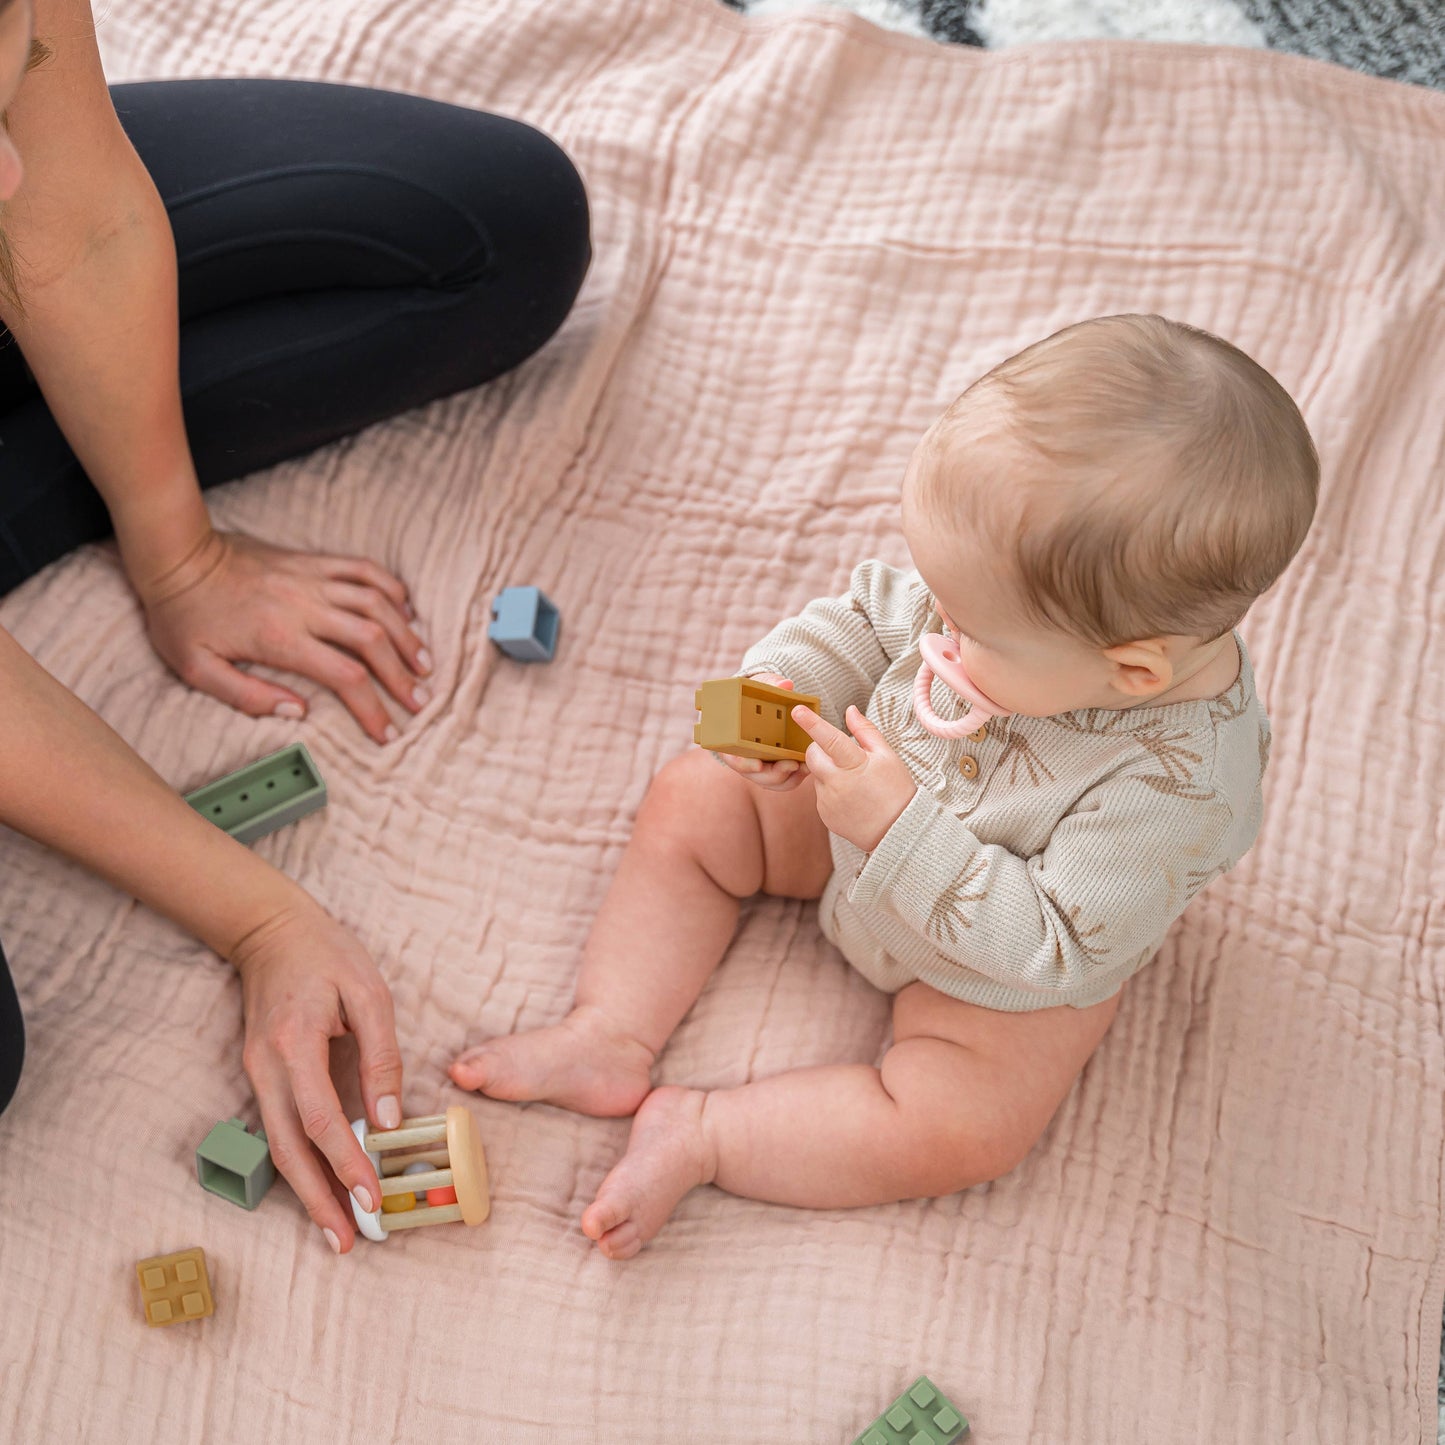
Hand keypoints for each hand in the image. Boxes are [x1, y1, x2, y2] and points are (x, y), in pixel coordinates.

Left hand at [137, 529, 430, 742]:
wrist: (175, 553)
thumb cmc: (182, 614)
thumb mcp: (197, 669)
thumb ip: (248, 696)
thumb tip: (299, 712)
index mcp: (281, 638)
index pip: (346, 677)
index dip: (373, 708)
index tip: (387, 732)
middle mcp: (305, 605)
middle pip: (373, 641)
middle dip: (402, 675)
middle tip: (420, 702)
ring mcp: (313, 578)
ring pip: (378, 604)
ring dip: (407, 635)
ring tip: (424, 662)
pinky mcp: (312, 560)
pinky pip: (364, 569)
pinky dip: (392, 589)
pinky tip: (405, 610)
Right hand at [231, 901, 404, 1253]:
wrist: (271, 930)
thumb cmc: (327, 954)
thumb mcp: (369, 993)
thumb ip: (382, 1056)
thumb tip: (391, 1118)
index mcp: (295, 1045)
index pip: (321, 1120)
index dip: (346, 1163)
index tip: (370, 1196)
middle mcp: (267, 1068)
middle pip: (289, 1150)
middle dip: (318, 1200)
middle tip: (347, 1241)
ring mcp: (257, 1074)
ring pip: (279, 1147)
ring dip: (305, 1192)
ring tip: (335, 1229)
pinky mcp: (261, 1076)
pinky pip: (280, 1129)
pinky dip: (300, 1163)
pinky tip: (320, 1186)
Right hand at [712, 674, 807, 790]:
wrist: (767, 702)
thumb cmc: (757, 694)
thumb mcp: (761, 686)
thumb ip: (771, 684)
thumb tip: (786, 684)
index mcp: (731, 739)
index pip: (732, 758)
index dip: (744, 763)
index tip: (758, 764)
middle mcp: (744, 756)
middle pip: (754, 774)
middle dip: (773, 774)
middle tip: (790, 765)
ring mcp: (760, 765)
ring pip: (771, 781)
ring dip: (787, 777)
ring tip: (803, 766)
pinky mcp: (775, 768)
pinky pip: (784, 781)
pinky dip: (795, 777)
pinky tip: (807, 767)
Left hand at [791, 702, 916, 851]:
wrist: (897, 832)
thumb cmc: (896, 791)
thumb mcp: (888, 756)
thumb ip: (865, 731)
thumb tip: (850, 710)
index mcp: (854, 765)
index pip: (828, 739)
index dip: (812, 723)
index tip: (798, 710)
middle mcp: (836, 783)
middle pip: (812, 755)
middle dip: (819, 748)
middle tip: (841, 753)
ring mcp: (828, 801)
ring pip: (817, 774)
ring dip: (829, 771)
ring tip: (854, 782)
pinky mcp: (824, 814)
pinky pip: (821, 793)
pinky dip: (831, 790)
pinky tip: (851, 797)